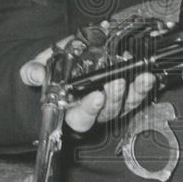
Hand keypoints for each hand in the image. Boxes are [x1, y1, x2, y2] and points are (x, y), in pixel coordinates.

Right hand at [20, 40, 155, 133]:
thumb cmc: (50, 72)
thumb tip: (33, 74)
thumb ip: (34, 72)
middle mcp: (94, 111)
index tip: (96, 96)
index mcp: (71, 111)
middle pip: (107, 112)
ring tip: (142, 77)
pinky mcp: (125, 94)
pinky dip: (144, 86)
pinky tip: (149, 75)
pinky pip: (137, 95)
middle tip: (117, 81)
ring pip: (126, 105)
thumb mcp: (36, 69)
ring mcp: (111, 104)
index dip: (89, 110)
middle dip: (114, 97)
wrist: (63, 63)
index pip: (80, 118)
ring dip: (136, 92)